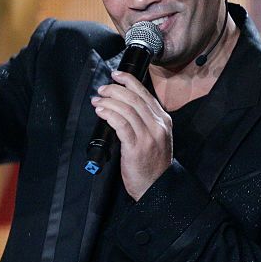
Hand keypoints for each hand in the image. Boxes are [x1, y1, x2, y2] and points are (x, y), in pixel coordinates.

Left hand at [91, 71, 172, 199]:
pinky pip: (120, 123)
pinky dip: (109, 114)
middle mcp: (157, 125)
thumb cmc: (152, 163)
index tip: (116, 75)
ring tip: (97, 101)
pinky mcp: (136, 147)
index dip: (129, 81)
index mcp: (163, 120)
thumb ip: (145, 120)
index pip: (145, 94)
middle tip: (102, 90)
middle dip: (115, 89)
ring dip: (108, 101)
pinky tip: (101, 112)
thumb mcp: (156, 137)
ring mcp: (148, 136)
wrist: (157, 187)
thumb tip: (124, 104)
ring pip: (126, 109)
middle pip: (134, 98)